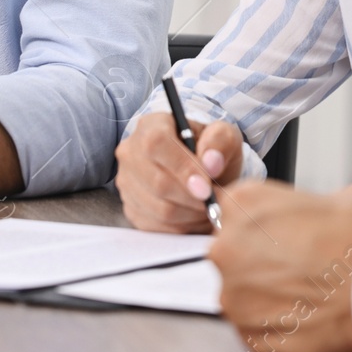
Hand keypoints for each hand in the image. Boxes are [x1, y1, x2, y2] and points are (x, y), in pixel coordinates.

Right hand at [115, 112, 243, 232]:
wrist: (202, 171)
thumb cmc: (211, 150)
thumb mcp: (225, 136)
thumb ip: (220, 141)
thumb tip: (211, 163)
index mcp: (152, 125)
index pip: (156, 143)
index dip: (182, 167)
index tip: (206, 188)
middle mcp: (131, 151)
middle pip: (157, 181)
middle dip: (192, 197)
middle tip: (215, 202)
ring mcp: (127, 181)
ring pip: (158, 208)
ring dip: (190, 214)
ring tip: (210, 208)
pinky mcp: (130, 207)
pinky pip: (156, 226)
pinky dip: (181, 226)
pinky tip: (195, 215)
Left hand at [209, 181, 351, 351]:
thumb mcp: (323, 198)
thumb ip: (285, 209)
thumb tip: (286, 224)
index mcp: (243, 204)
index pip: (235, 215)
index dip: (264, 227)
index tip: (286, 237)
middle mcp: (227, 248)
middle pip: (234, 255)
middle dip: (261, 262)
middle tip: (301, 266)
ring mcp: (236, 296)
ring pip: (243, 295)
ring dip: (267, 296)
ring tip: (309, 293)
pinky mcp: (251, 335)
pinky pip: (255, 330)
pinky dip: (277, 326)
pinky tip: (307, 315)